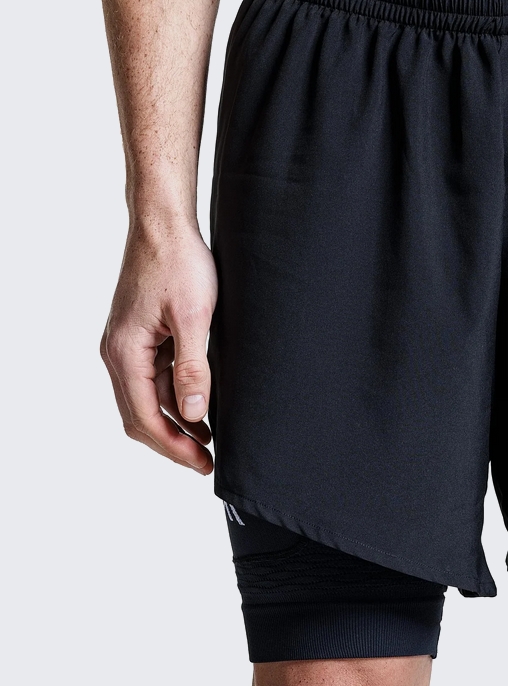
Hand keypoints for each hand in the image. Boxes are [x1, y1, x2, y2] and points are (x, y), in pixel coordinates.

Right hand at [100, 220, 217, 474]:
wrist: (163, 224)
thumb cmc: (178, 262)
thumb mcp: (194, 317)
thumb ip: (193, 368)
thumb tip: (194, 414)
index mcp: (125, 352)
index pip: (145, 418)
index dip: (175, 446)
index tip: (204, 464)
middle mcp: (117, 352)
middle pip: (139, 414)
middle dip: (173, 441)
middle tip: (207, 460)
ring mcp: (126, 344)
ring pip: (145, 397)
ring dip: (174, 419)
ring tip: (209, 436)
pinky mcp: (138, 334)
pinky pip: (151, 376)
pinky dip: (172, 394)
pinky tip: (199, 401)